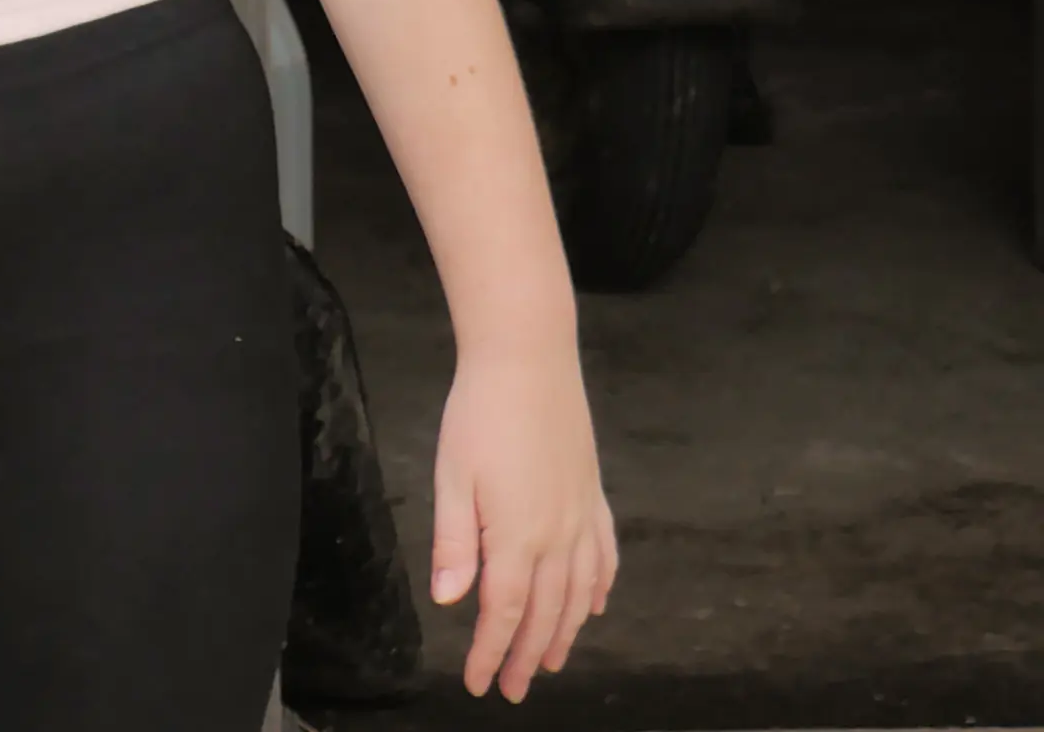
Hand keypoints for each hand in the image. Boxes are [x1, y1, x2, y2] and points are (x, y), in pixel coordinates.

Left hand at [434, 341, 617, 700]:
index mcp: (517, 536)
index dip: (491, 652)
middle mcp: (557, 536)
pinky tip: (593, 605)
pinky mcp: (593, 497)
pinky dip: (598, 589)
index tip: (479, 684)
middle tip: (514, 689)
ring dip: (564, 634)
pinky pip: (603, 558)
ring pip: (577, 594)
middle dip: (527, 657)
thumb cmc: (479, 416)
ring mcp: (582, 517)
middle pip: (545, 614)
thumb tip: (449, 600)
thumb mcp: (451, 478)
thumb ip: (453, 542)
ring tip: (551, 663)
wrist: (528, 363)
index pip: (504, 612)